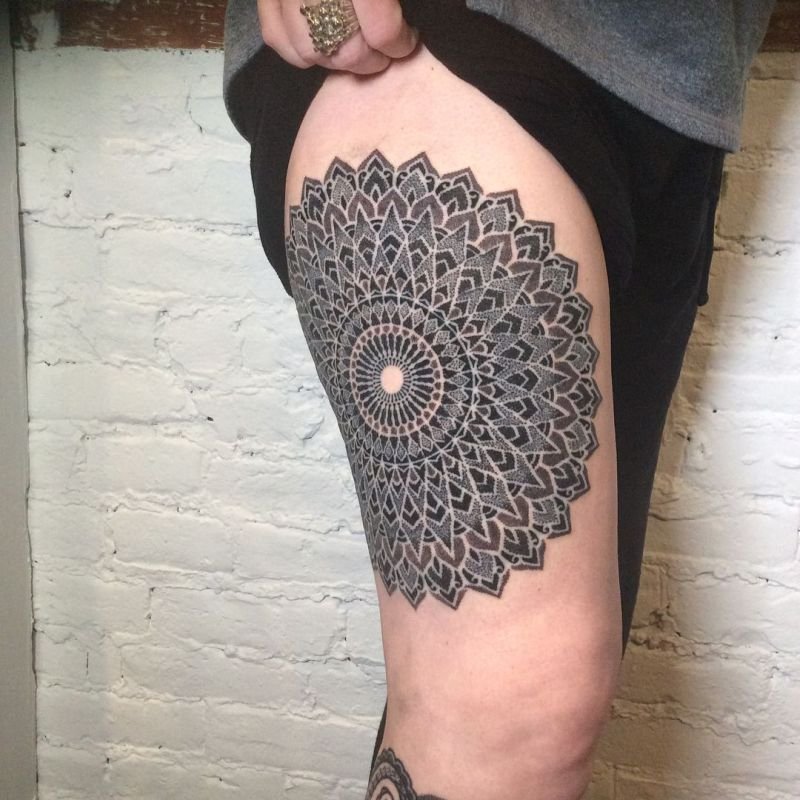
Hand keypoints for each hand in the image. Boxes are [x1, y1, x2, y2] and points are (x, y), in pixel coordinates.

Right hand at [258, 0, 419, 73]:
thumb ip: (398, 3)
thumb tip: (407, 36)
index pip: (380, 29)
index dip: (399, 44)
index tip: (407, 41)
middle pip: (344, 49)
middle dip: (368, 59)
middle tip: (382, 50)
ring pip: (308, 50)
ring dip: (335, 58)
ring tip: (354, 44)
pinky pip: (275, 37)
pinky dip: (299, 49)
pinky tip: (321, 41)